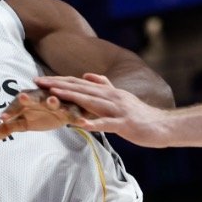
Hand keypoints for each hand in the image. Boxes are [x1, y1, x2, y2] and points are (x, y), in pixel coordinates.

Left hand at [0, 87, 84, 140]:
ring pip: (56, 102)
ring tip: (52, 101)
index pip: (16, 104)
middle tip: (22, 96)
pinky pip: (74, 114)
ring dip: (54, 101)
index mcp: (28, 100)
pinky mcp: (71, 111)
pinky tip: (81, 123)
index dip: (10, 110)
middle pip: (34, 97)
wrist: (62, 109)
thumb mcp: (22, 123)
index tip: (3, 118)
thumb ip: (5, 128)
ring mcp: (57, 104)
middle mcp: (41, 98)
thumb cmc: (38, 114)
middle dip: (29, 97)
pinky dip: (78, 118)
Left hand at [30, 73, 170, 147]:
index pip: (78, 83)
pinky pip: (106, 124)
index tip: (39, 79)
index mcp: (107, 91)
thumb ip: (104, 85)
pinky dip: (93, 123)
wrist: (164, 125)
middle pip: (80, 88)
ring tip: (53, 94)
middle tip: (37, 82)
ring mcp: (117, 109)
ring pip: (90, 102)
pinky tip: (79, 124)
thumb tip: (86, 75)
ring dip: (71, 97)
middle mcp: (110, 96)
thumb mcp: (120, 96)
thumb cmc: (139, 114)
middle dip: (57, 85)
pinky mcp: (124, 124)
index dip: (58, 80)